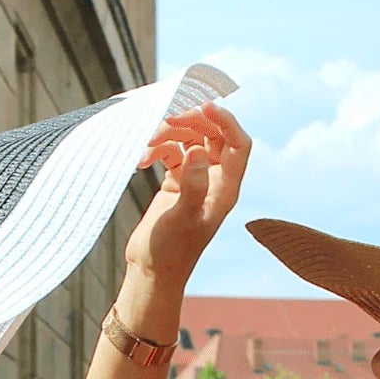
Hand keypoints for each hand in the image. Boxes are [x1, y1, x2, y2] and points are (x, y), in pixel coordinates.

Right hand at [126, 101, 251, 288]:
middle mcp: (214, 181)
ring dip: (170, 134)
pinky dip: (157, 149)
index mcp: (225, 188)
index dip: (226, 121)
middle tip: (168, 120)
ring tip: (148, 143)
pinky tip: (141, 160)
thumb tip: (199, 150)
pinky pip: (171, 153)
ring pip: (190, 141)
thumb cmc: (170, 251)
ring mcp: (195, 180)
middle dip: (192, 123)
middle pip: (214, 136)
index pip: (238, 144)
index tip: (204, 107)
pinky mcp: (176, 183)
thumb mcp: (182, 217)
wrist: (151, 271)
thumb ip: (194, 184)